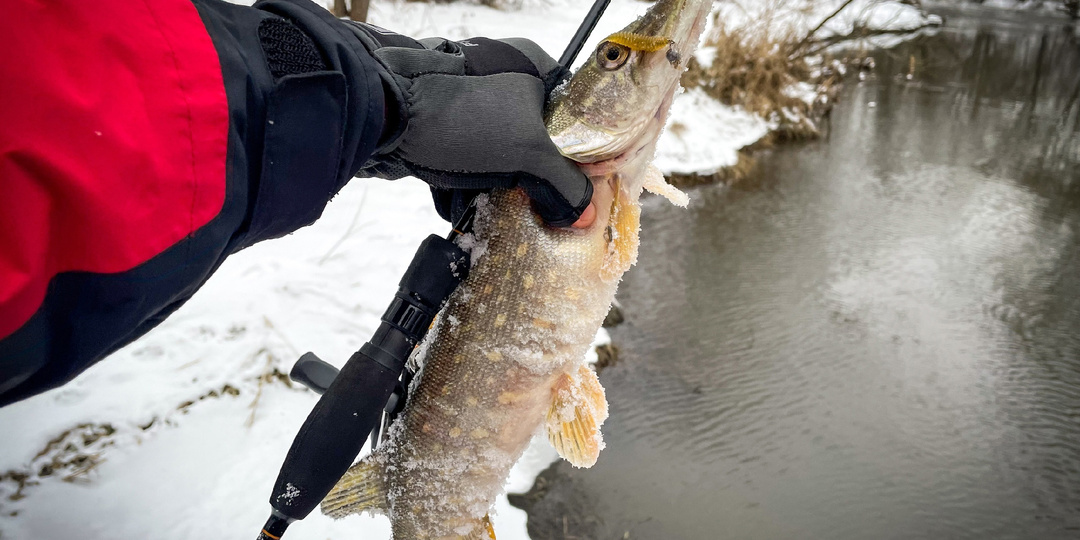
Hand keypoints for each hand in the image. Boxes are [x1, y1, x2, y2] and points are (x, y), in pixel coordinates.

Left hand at [346, 24, 591, 226]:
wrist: (383, 112)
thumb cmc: (465, 120)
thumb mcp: (528, 154)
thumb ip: (563, 185)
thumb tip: (585, 213)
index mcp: (532, 65)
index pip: (573, 112)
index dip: (580, 153)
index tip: (580, 187)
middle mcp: (502, 75)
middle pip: (538, 138)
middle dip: (535, 178)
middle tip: (538, 205)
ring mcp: (468, 99)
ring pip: (502, 153)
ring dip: (499, 187)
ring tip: (495, 208)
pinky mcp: (441, 122)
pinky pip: (468, 159)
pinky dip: (468, 185)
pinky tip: (462, 205)